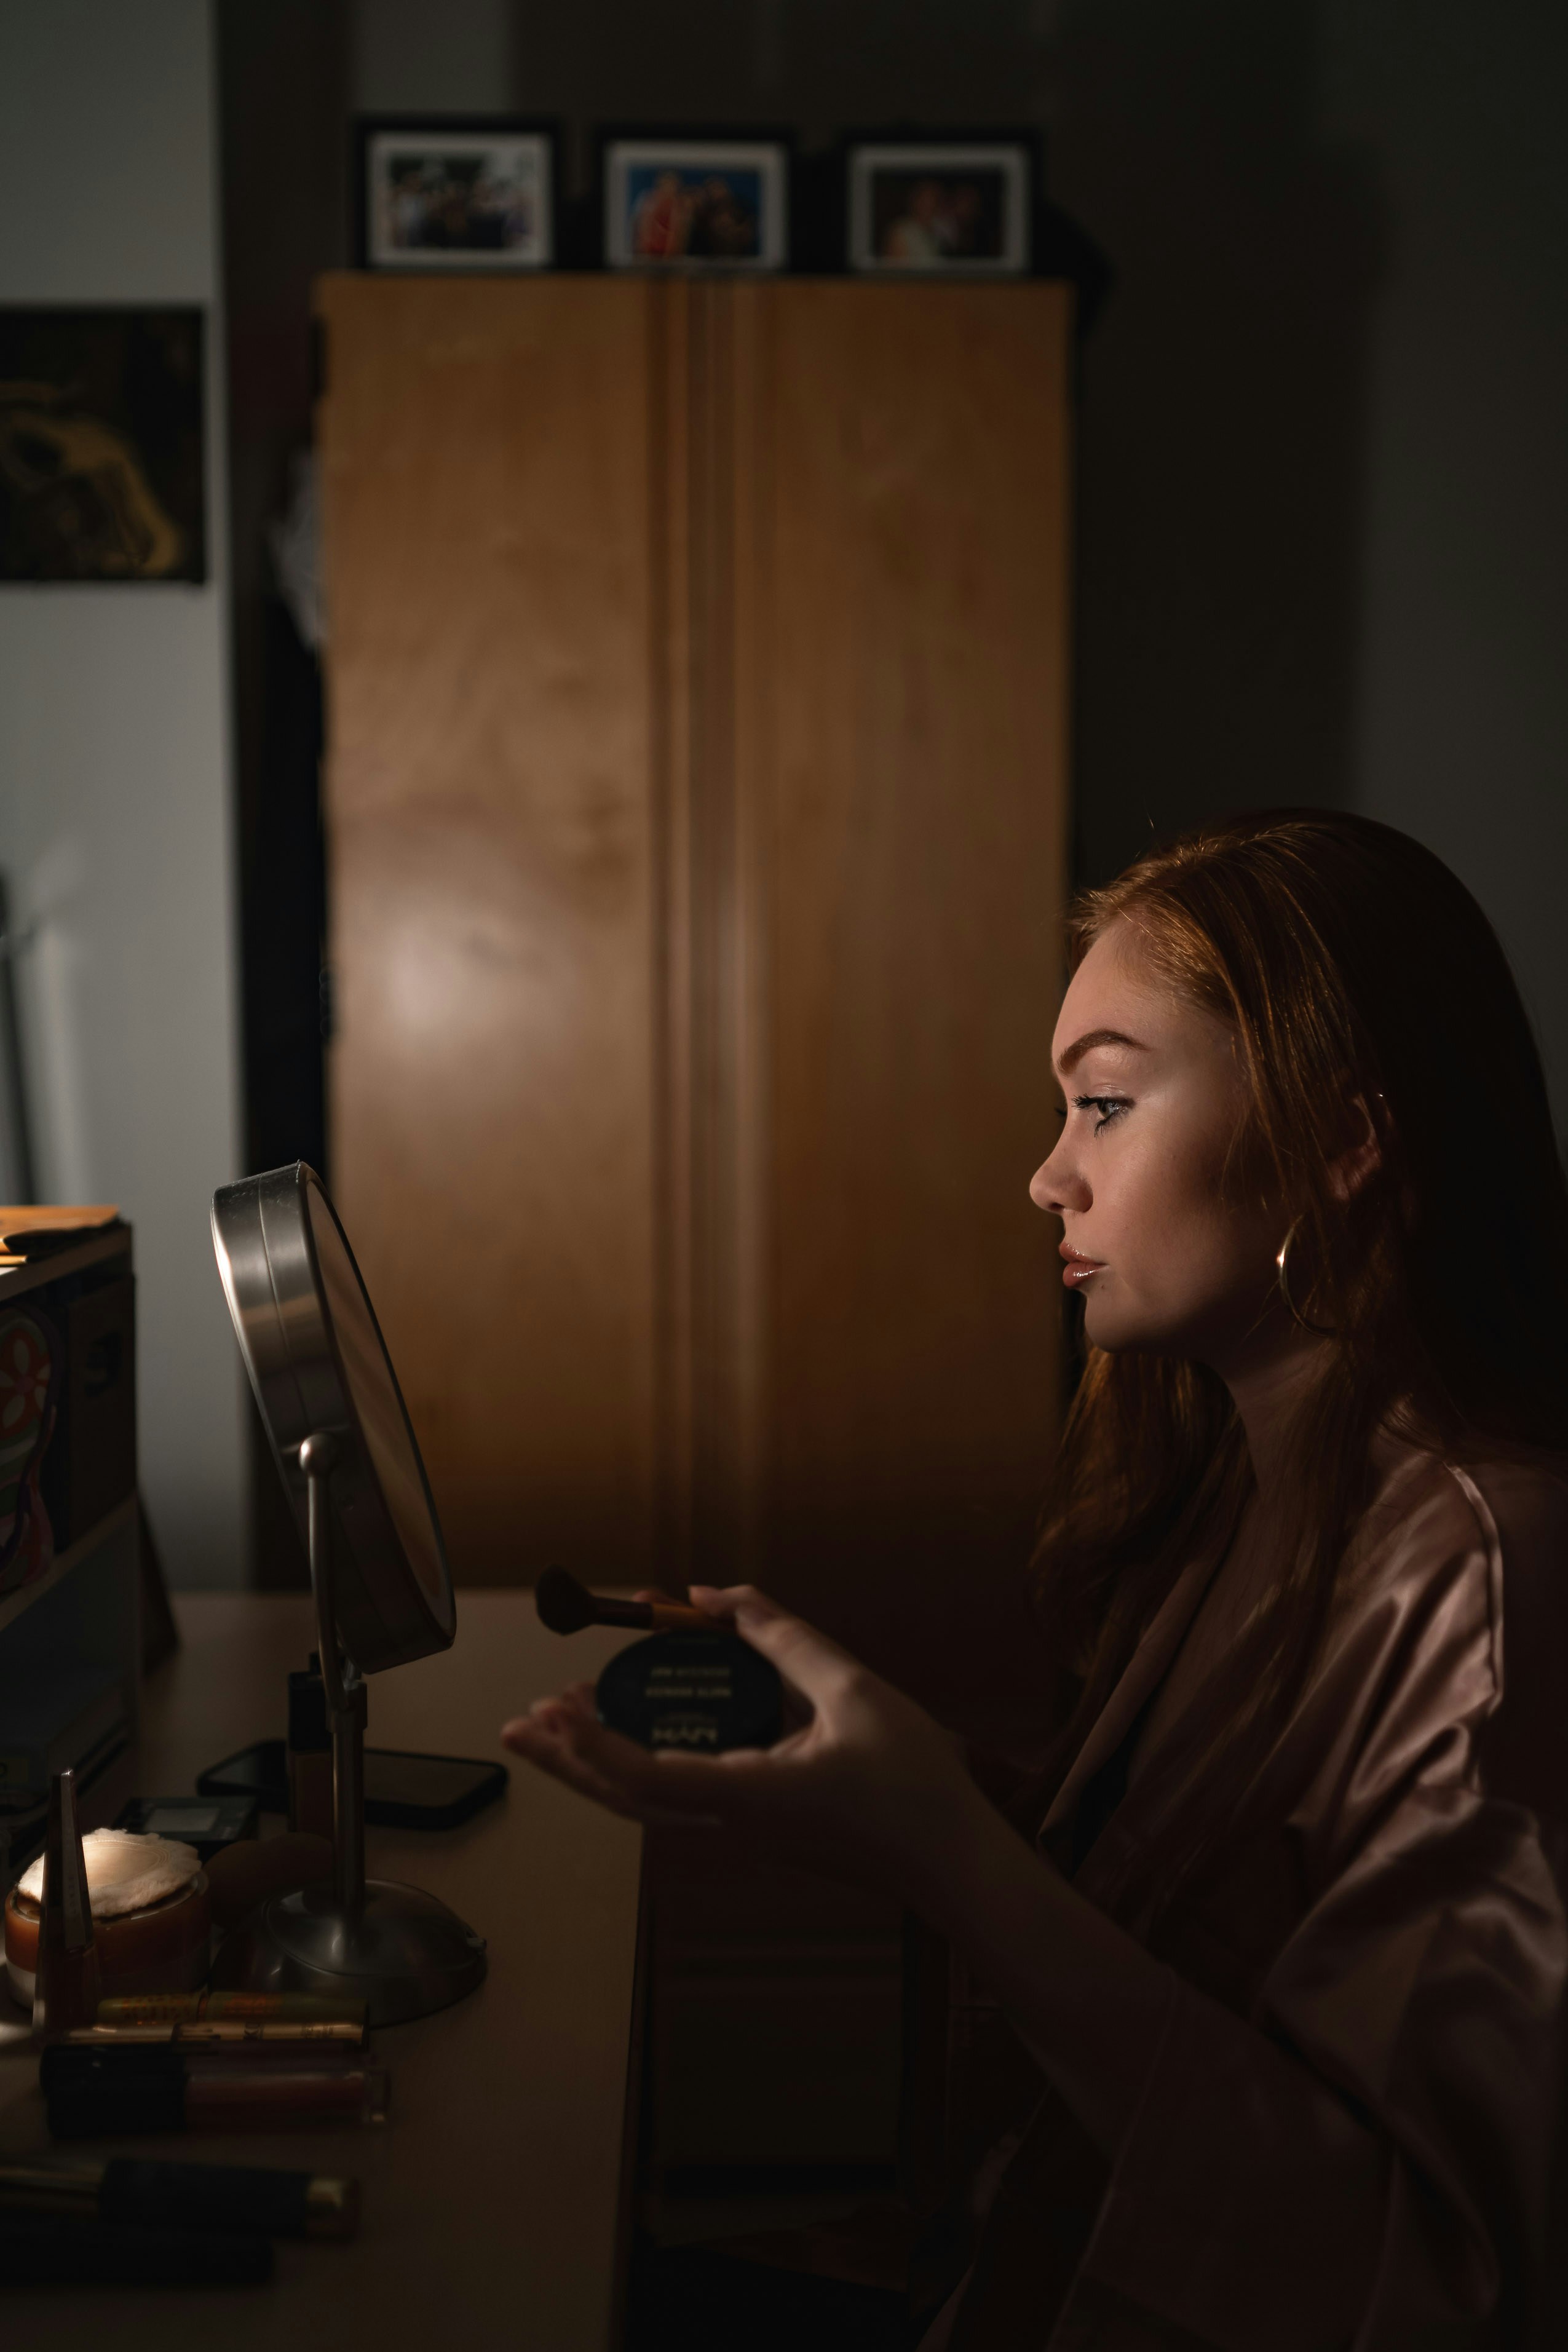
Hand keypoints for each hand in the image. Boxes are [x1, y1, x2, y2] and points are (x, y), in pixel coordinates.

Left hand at [501, 1586, 982, 1906]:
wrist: (953, 1863)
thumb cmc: (914, 1784)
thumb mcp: (854, 1689)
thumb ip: (784, 1638)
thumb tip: (718, 1595)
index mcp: (752, 1797)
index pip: (649, 1777)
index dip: (596, 1745)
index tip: (560, 1708)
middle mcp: (734, 1823)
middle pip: (627, 1798)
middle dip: (567, 1761)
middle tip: (518, 1725)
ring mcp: (742, 1833)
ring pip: (646, 1803)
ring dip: (594, 1766)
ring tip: (551, 1728)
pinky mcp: (756, 1828)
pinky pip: (677, 1800)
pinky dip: (637, 1768)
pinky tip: (628, 1738)